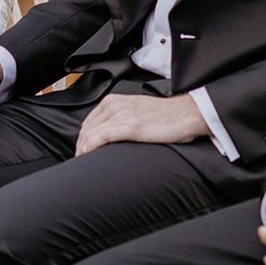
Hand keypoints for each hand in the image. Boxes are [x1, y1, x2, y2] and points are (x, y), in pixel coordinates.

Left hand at [75, 94, 209, 155]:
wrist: (185, 114)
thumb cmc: (165, 116)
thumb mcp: (136, 111)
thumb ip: (121, 117)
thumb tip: (110, 134)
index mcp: (114, 101)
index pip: (89, 122)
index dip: (83, 138)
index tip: (82, 152)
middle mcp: (114, 105)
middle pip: (87, 128)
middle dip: (80, 146)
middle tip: (80, 162)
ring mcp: (121, 114)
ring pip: (91, 133)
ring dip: (83, 149)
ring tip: (83, 163)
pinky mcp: (130, 126)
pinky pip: (102, 136)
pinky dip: (91, 146)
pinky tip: (88, 155)